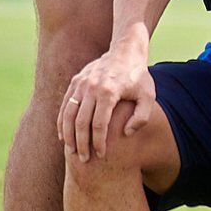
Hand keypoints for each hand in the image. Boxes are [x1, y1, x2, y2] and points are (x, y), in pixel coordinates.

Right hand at [59, 47, 154, 162]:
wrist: (125, 51)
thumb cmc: (139, 77)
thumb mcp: (148, 96)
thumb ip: (141, 117)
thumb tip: (126, 133)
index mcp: (109, 92)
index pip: (99, 124)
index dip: (98, 142)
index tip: (101, 155)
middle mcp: (92, 87)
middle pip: (80, 122)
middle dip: (82, 144)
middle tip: (84, 160)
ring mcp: (81, 84)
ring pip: (68, 115)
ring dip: (68, 135)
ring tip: (71, 151)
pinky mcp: (75, 82)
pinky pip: (64, 105)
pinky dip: (62, 122)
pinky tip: (64, 136)